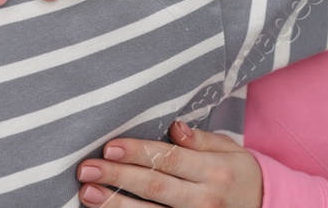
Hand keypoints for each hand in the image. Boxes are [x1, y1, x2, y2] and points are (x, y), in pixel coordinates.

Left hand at [77, 121, 261, 207]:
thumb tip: (174, 127)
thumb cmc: (241, 175)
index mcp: (214, 170)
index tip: (110, 146)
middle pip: (154, 187)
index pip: (169, 159)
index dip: (138, 152)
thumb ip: (200, 140)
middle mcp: (204, 199)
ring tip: (88, 194)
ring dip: (116, 204)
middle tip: (86, 169)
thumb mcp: (230, 150)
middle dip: (117, 176)